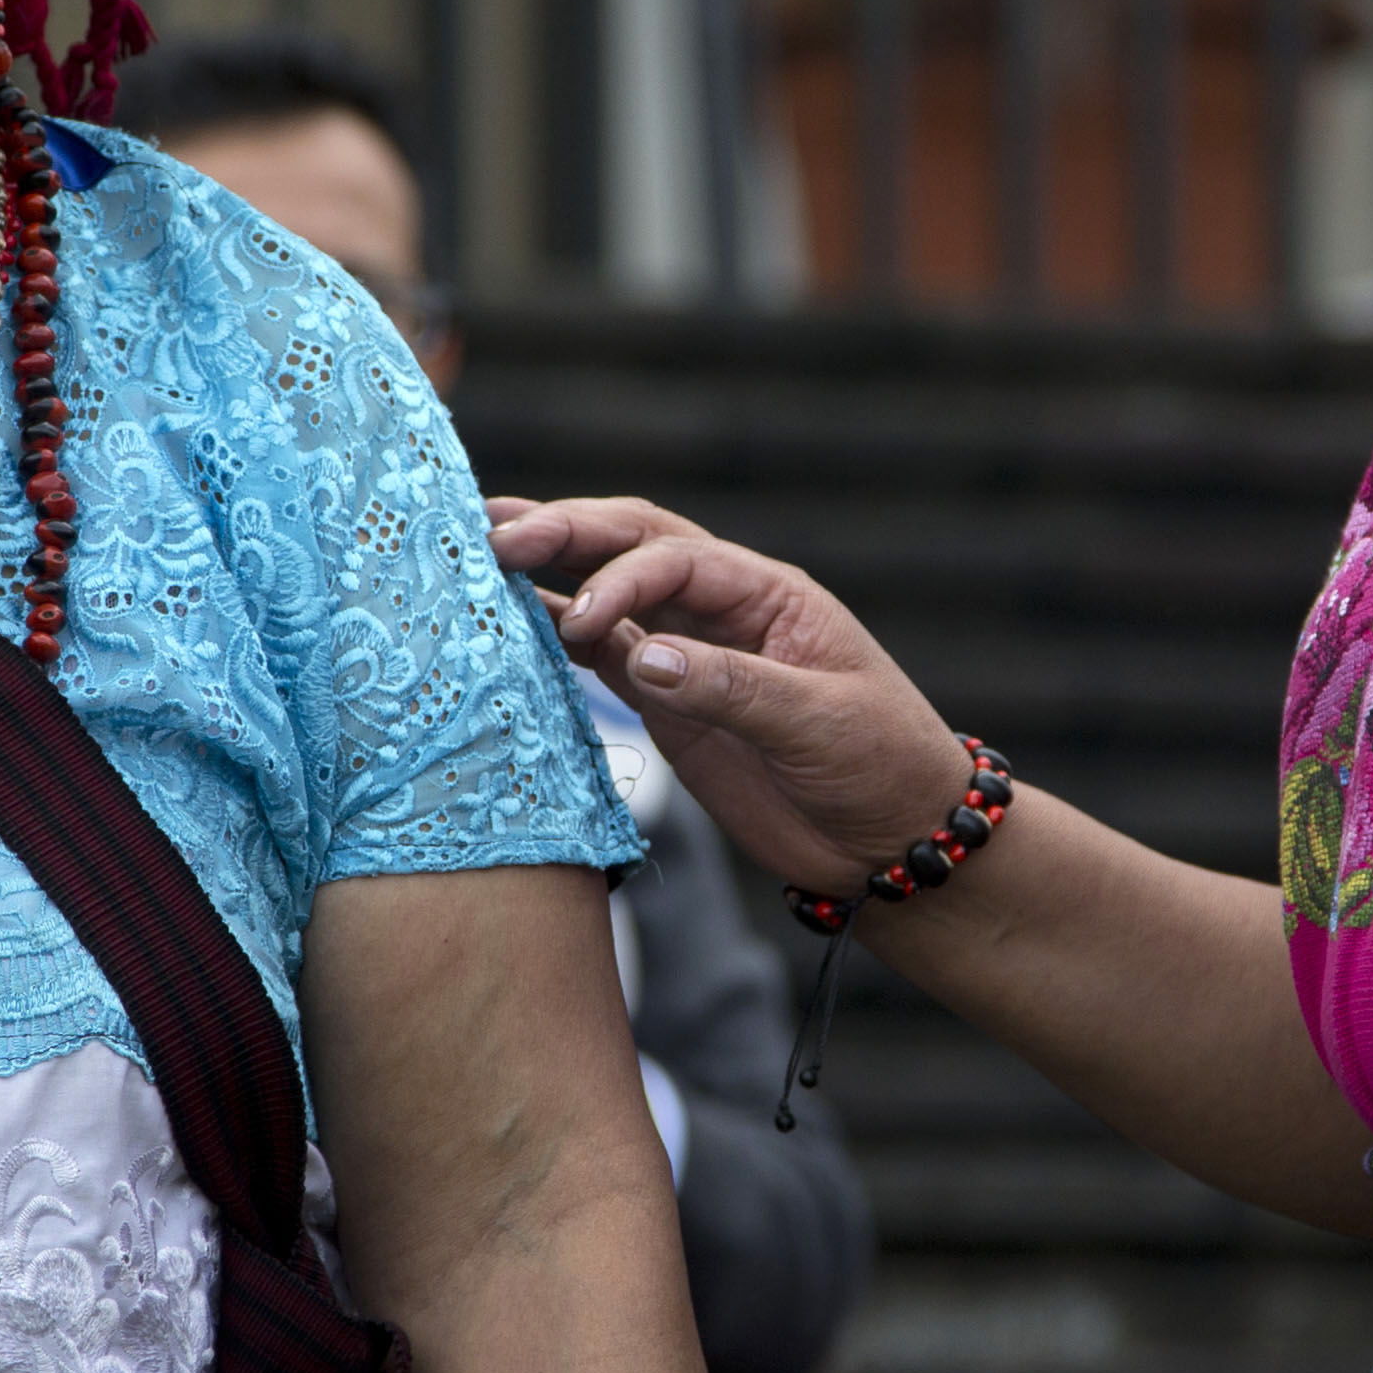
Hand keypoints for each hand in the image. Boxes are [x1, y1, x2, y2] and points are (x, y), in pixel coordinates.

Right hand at [486, 498, 972, 893]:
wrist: (894, 839)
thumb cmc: (882, 765)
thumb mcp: (820, 723)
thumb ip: (732, 687)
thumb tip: (640, 656)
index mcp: (767, 594)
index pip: (676, 559)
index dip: (620, 578)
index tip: (582, 621)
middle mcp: (721, 610)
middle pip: (630, 547)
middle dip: (563, 534)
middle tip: (493, 534)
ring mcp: (689, 655)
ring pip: (604, 596)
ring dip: (546, 574)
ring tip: (479, 553)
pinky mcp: (668, 705)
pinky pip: (600, 660)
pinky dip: (552, 641)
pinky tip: (506, 627)